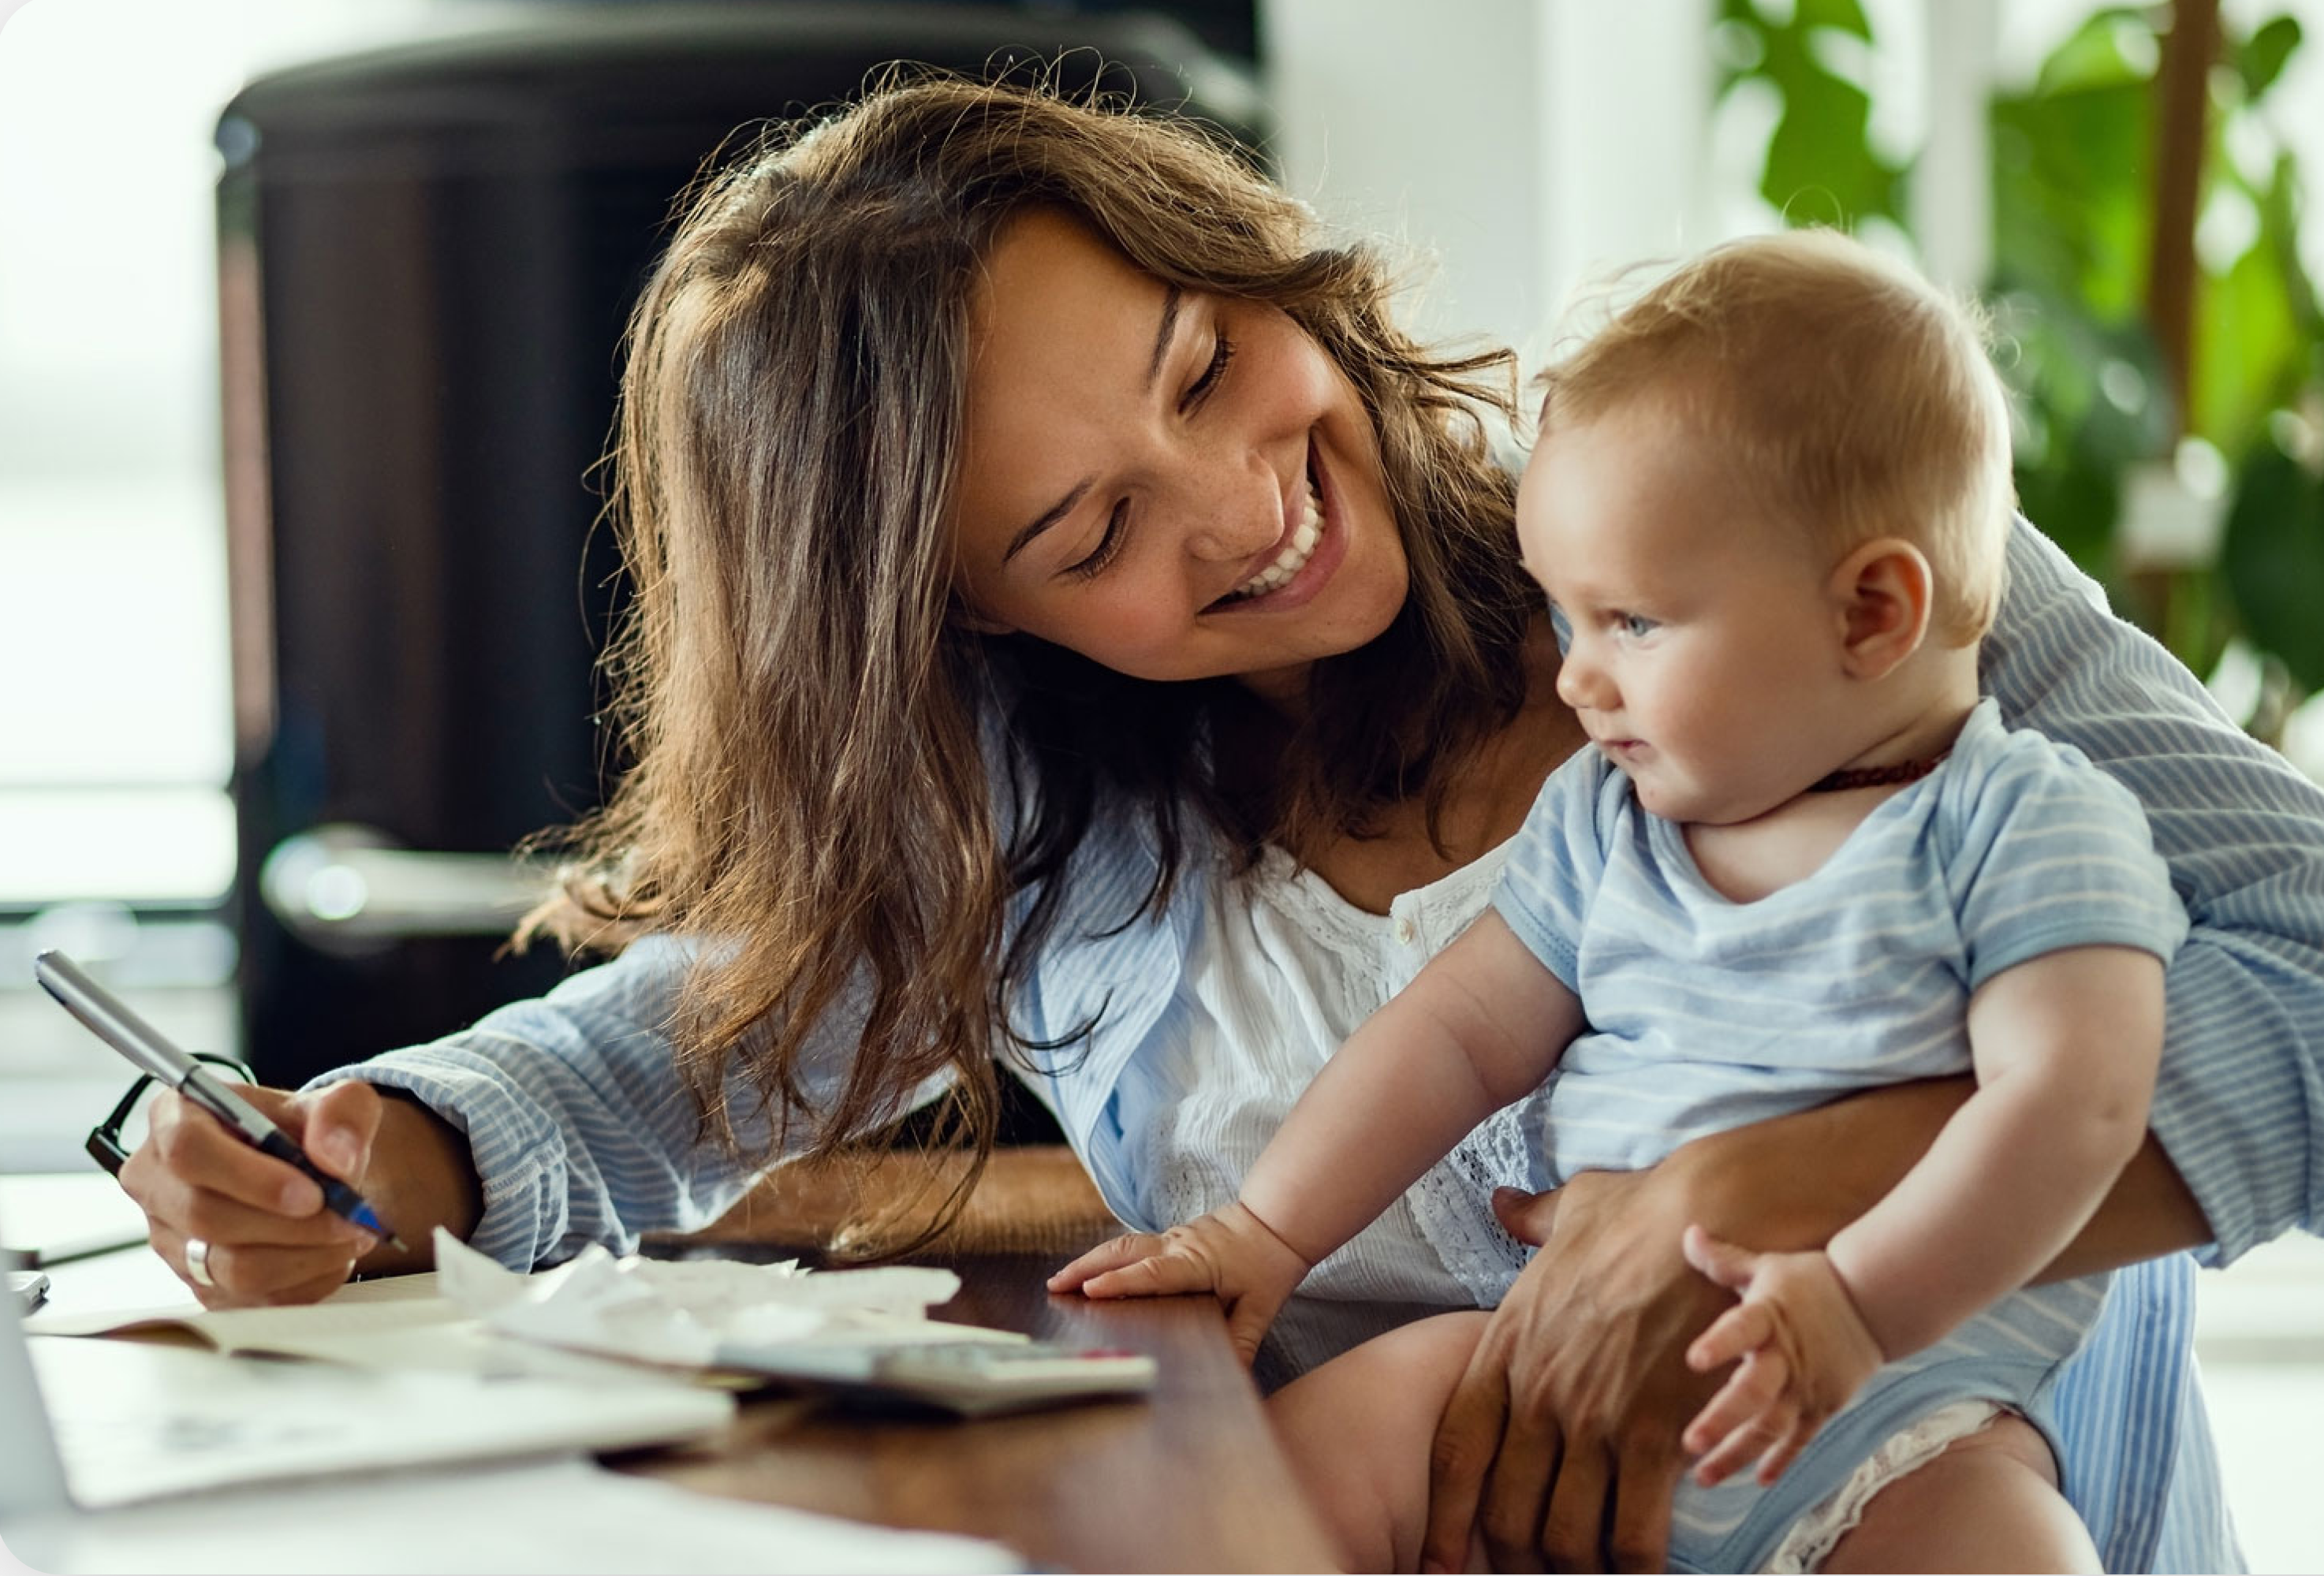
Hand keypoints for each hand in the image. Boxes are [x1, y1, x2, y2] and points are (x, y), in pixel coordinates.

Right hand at [117, 1081, 386, 1307]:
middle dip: (292, 1224)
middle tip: (350, 1218)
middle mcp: (158, 1180)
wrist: (312, 1174)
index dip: (249, 1177)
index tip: (312, 1194)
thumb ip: (344, 1114)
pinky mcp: (196, 1283)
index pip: (188, 1149)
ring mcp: (170, 1238)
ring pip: (228, 1267)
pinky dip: (303, 1282)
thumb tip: (336, 1158)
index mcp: (176, 1116)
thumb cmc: (310, 1132)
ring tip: (351, 1234)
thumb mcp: (340, 1103)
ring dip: (304, 1257)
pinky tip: (332, 1256)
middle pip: (206, 1216)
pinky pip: (248, 1299)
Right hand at [1047, 1201, 1310, 1363]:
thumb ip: (1243, 1340)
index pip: (1154, 1272)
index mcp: (1197, 1262)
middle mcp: (1178, 1246)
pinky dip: (1106, 1258)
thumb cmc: (1269, 1263)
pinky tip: (1090, 1272)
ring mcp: (1172, 1238)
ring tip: (1060, 1280)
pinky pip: (1132, 1247)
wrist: (1278, 1221)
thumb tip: (1231, 1376)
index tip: (1090, 1290)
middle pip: (1124, 1252)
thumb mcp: (1262, 1307)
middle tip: (1055, 1286)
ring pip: (1123, 1246)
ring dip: (1090, 1261)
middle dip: (1086, 1268)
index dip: (1121, 1282)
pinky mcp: (1171, 1239)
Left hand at [1422, 1174, 1726, 1574]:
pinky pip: (1635, 1528)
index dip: (1446, 1517)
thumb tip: (1504, 1203)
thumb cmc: (1640, 1211)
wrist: (1708, 1212)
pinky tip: (1639, 1572)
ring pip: (1566, 1532)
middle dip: (1516, 1558)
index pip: (1457, 1451)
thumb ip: (1529, 1222)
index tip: (1443, 1558)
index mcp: (1507, 1347)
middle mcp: (1540, 1391)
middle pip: (1507, 1509)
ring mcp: (1595, 1416)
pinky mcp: (1655, 1432)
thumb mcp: (1568, 1211)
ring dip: (1576, 1568)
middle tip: (1535, 1572)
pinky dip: (1635, 1564)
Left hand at [1679, 1228, 1885, 1488]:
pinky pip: (1801, 1439)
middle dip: (1722, 1420)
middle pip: (1754, 1393)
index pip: (1741, 1329)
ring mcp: (1807, 1386)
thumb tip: (1688, 1232)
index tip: (1693, 1360)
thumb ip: (1724, 1260)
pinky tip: (1758, 1480)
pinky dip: (1781, 1460)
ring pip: (1771, 1427)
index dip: (1719, 1343)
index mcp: (1769, 1317)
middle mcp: (1787, 1357)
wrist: (1875, 1302)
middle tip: (1690, 1443)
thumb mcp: (1767, 1267)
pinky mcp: (1824, 1405)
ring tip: (1704, 1476)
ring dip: (1737, 1453)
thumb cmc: (1811, 1282)